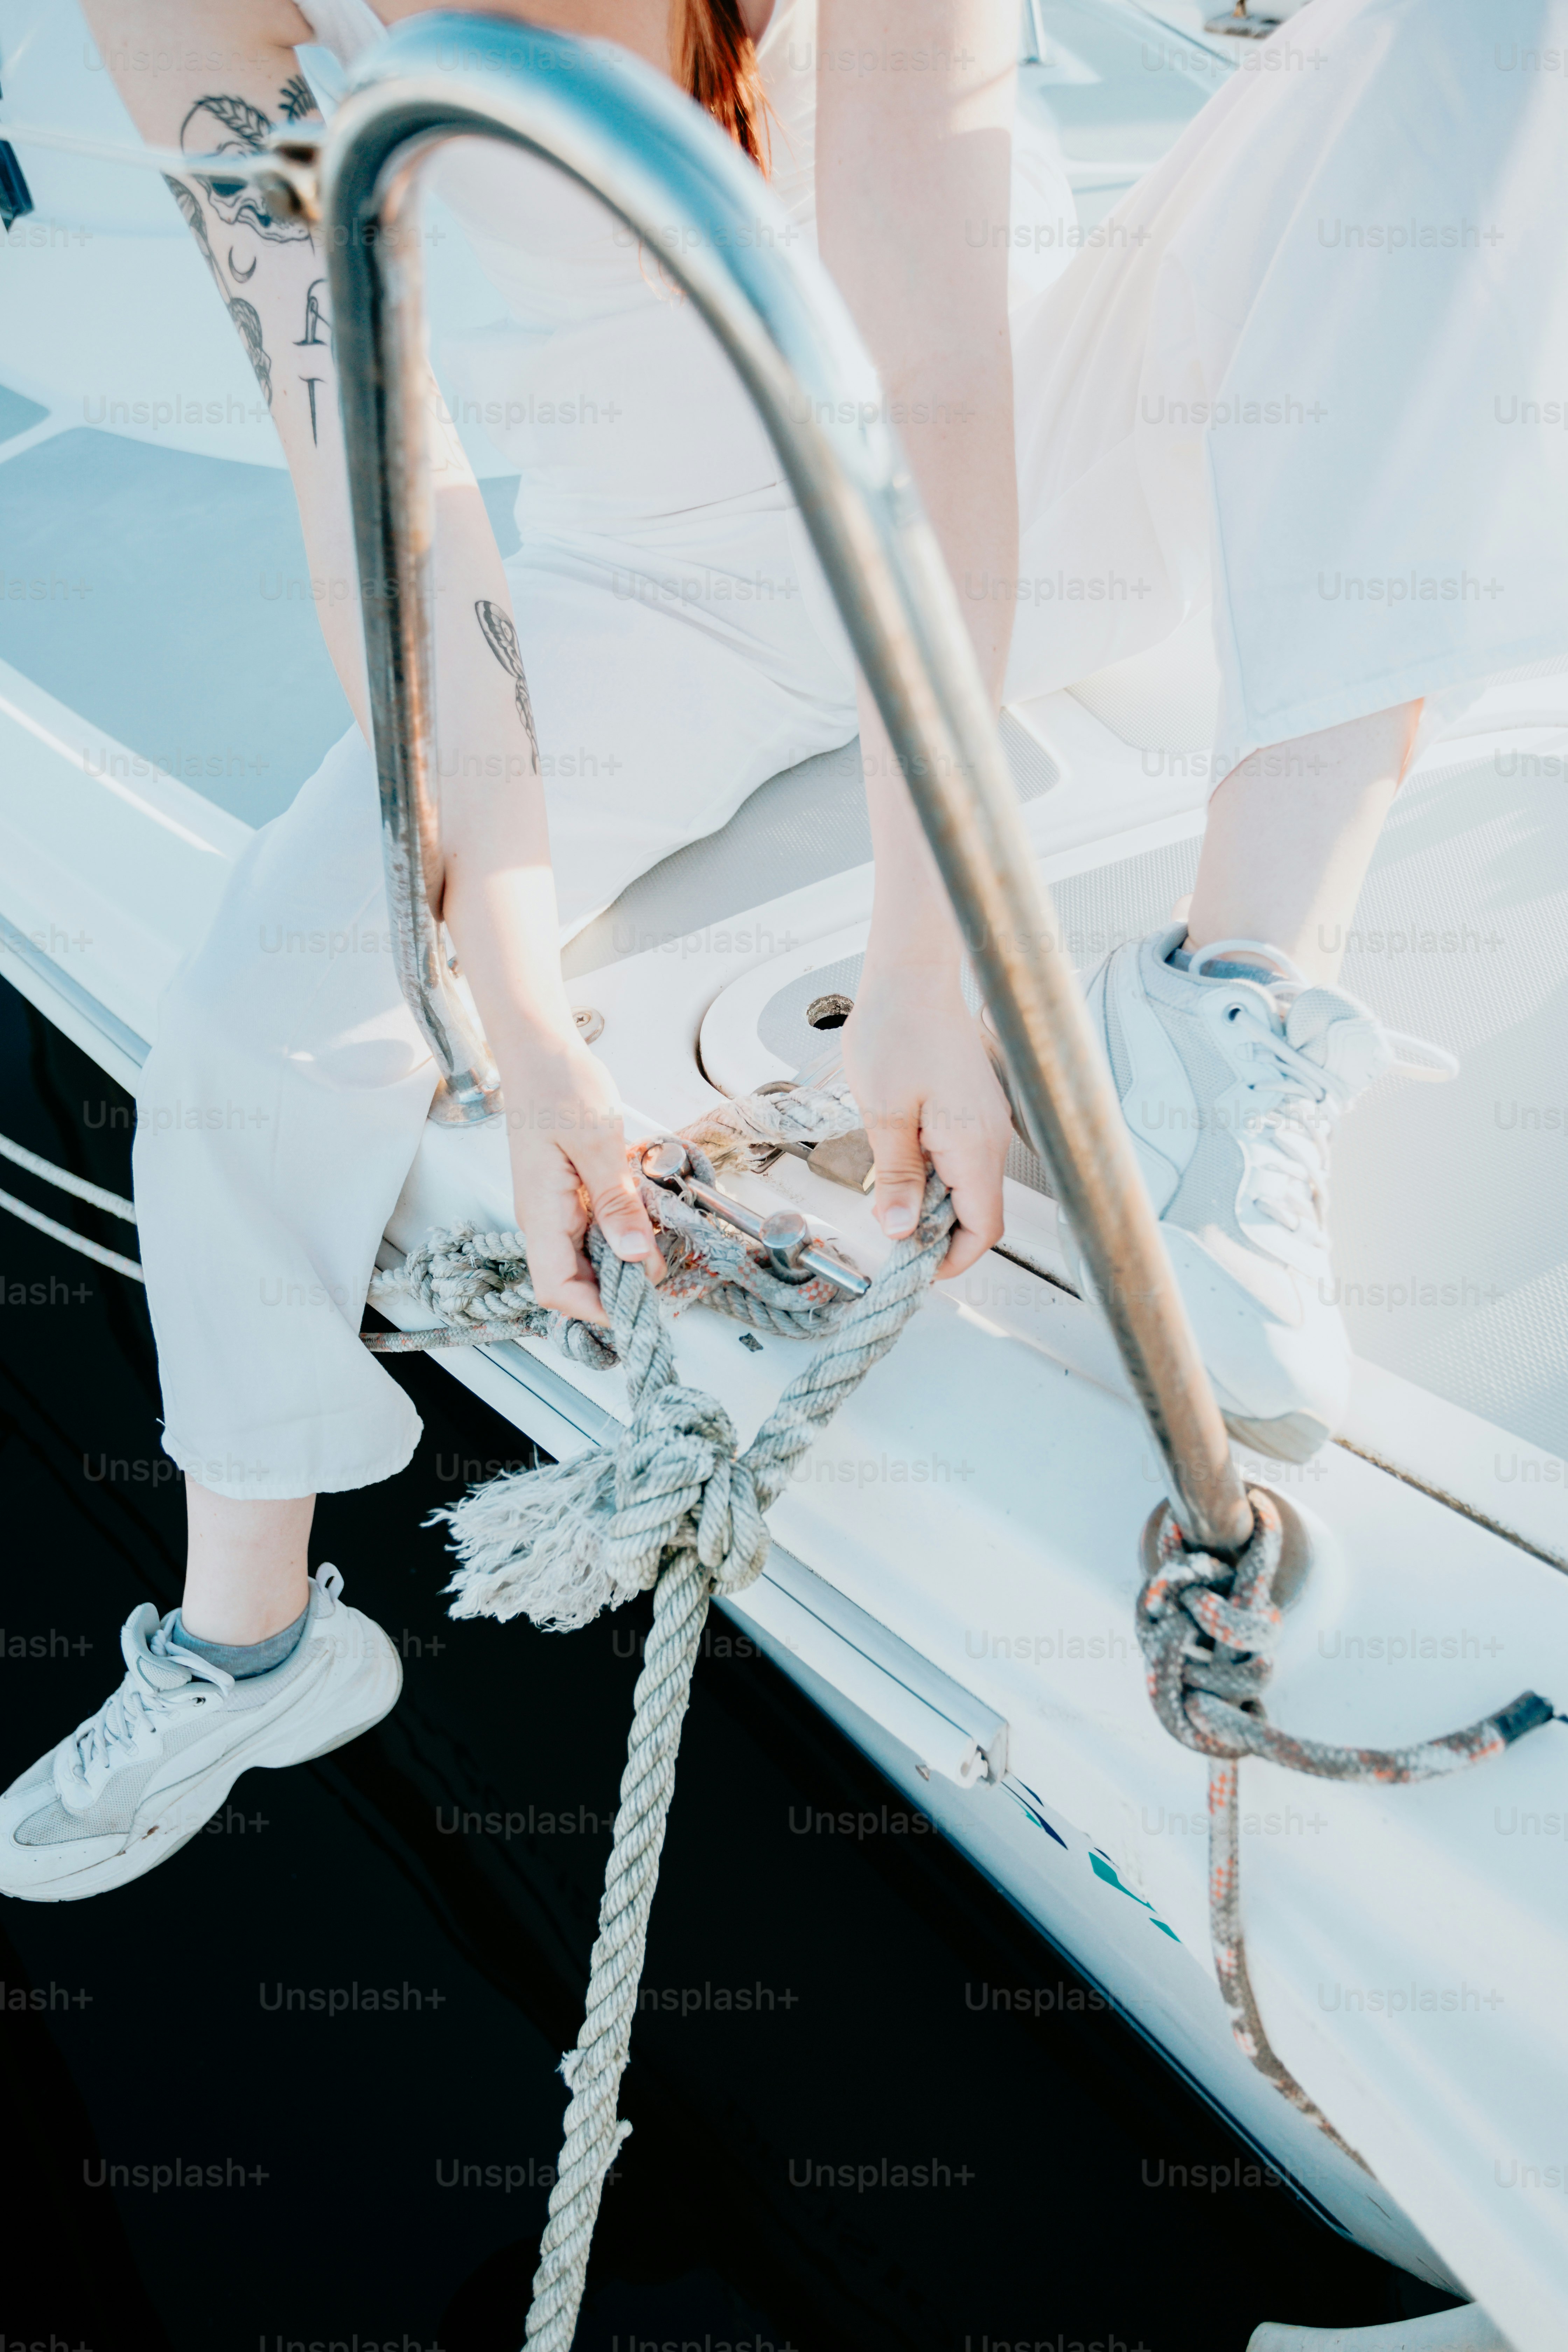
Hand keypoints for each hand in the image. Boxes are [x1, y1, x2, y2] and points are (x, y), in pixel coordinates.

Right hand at [500, 1026, 662, 1324]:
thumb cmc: (558, 1084)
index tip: (641, 1308)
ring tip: (661, 1249)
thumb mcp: (598, 1144)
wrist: (539, 1049)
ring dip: (622, 1262)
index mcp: (540, 1212)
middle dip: (617, 1291)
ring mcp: (553, 1207)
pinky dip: (620, 1234)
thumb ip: (617, 1204)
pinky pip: (591, 1231)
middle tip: (665, 1280)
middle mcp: (542, 1218)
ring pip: (585, 1259)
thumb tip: (637, 1257)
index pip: (558, 1288)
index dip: (597, 1310)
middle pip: (573, 1282)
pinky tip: (645, 1220)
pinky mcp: (566, 1193)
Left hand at [840, 965, 1010, 1278]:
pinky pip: (961, 1157)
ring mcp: (986, 1121)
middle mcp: (991, 1137)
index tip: (914, 1267)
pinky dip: (933, 1172)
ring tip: (886, 1195)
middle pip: (976, 1212)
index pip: (984, 1228)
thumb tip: (899, 1229)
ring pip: (967, 1185)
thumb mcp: (883, 1113)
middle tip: (887, 1233)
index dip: (952, 1259)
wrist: (913, 973)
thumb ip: (896, 1176)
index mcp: (974, 1145)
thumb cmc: (897, 1028)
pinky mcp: (974, 1107)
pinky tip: (899, 1159)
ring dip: (930, 1200)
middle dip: (935, 1233)